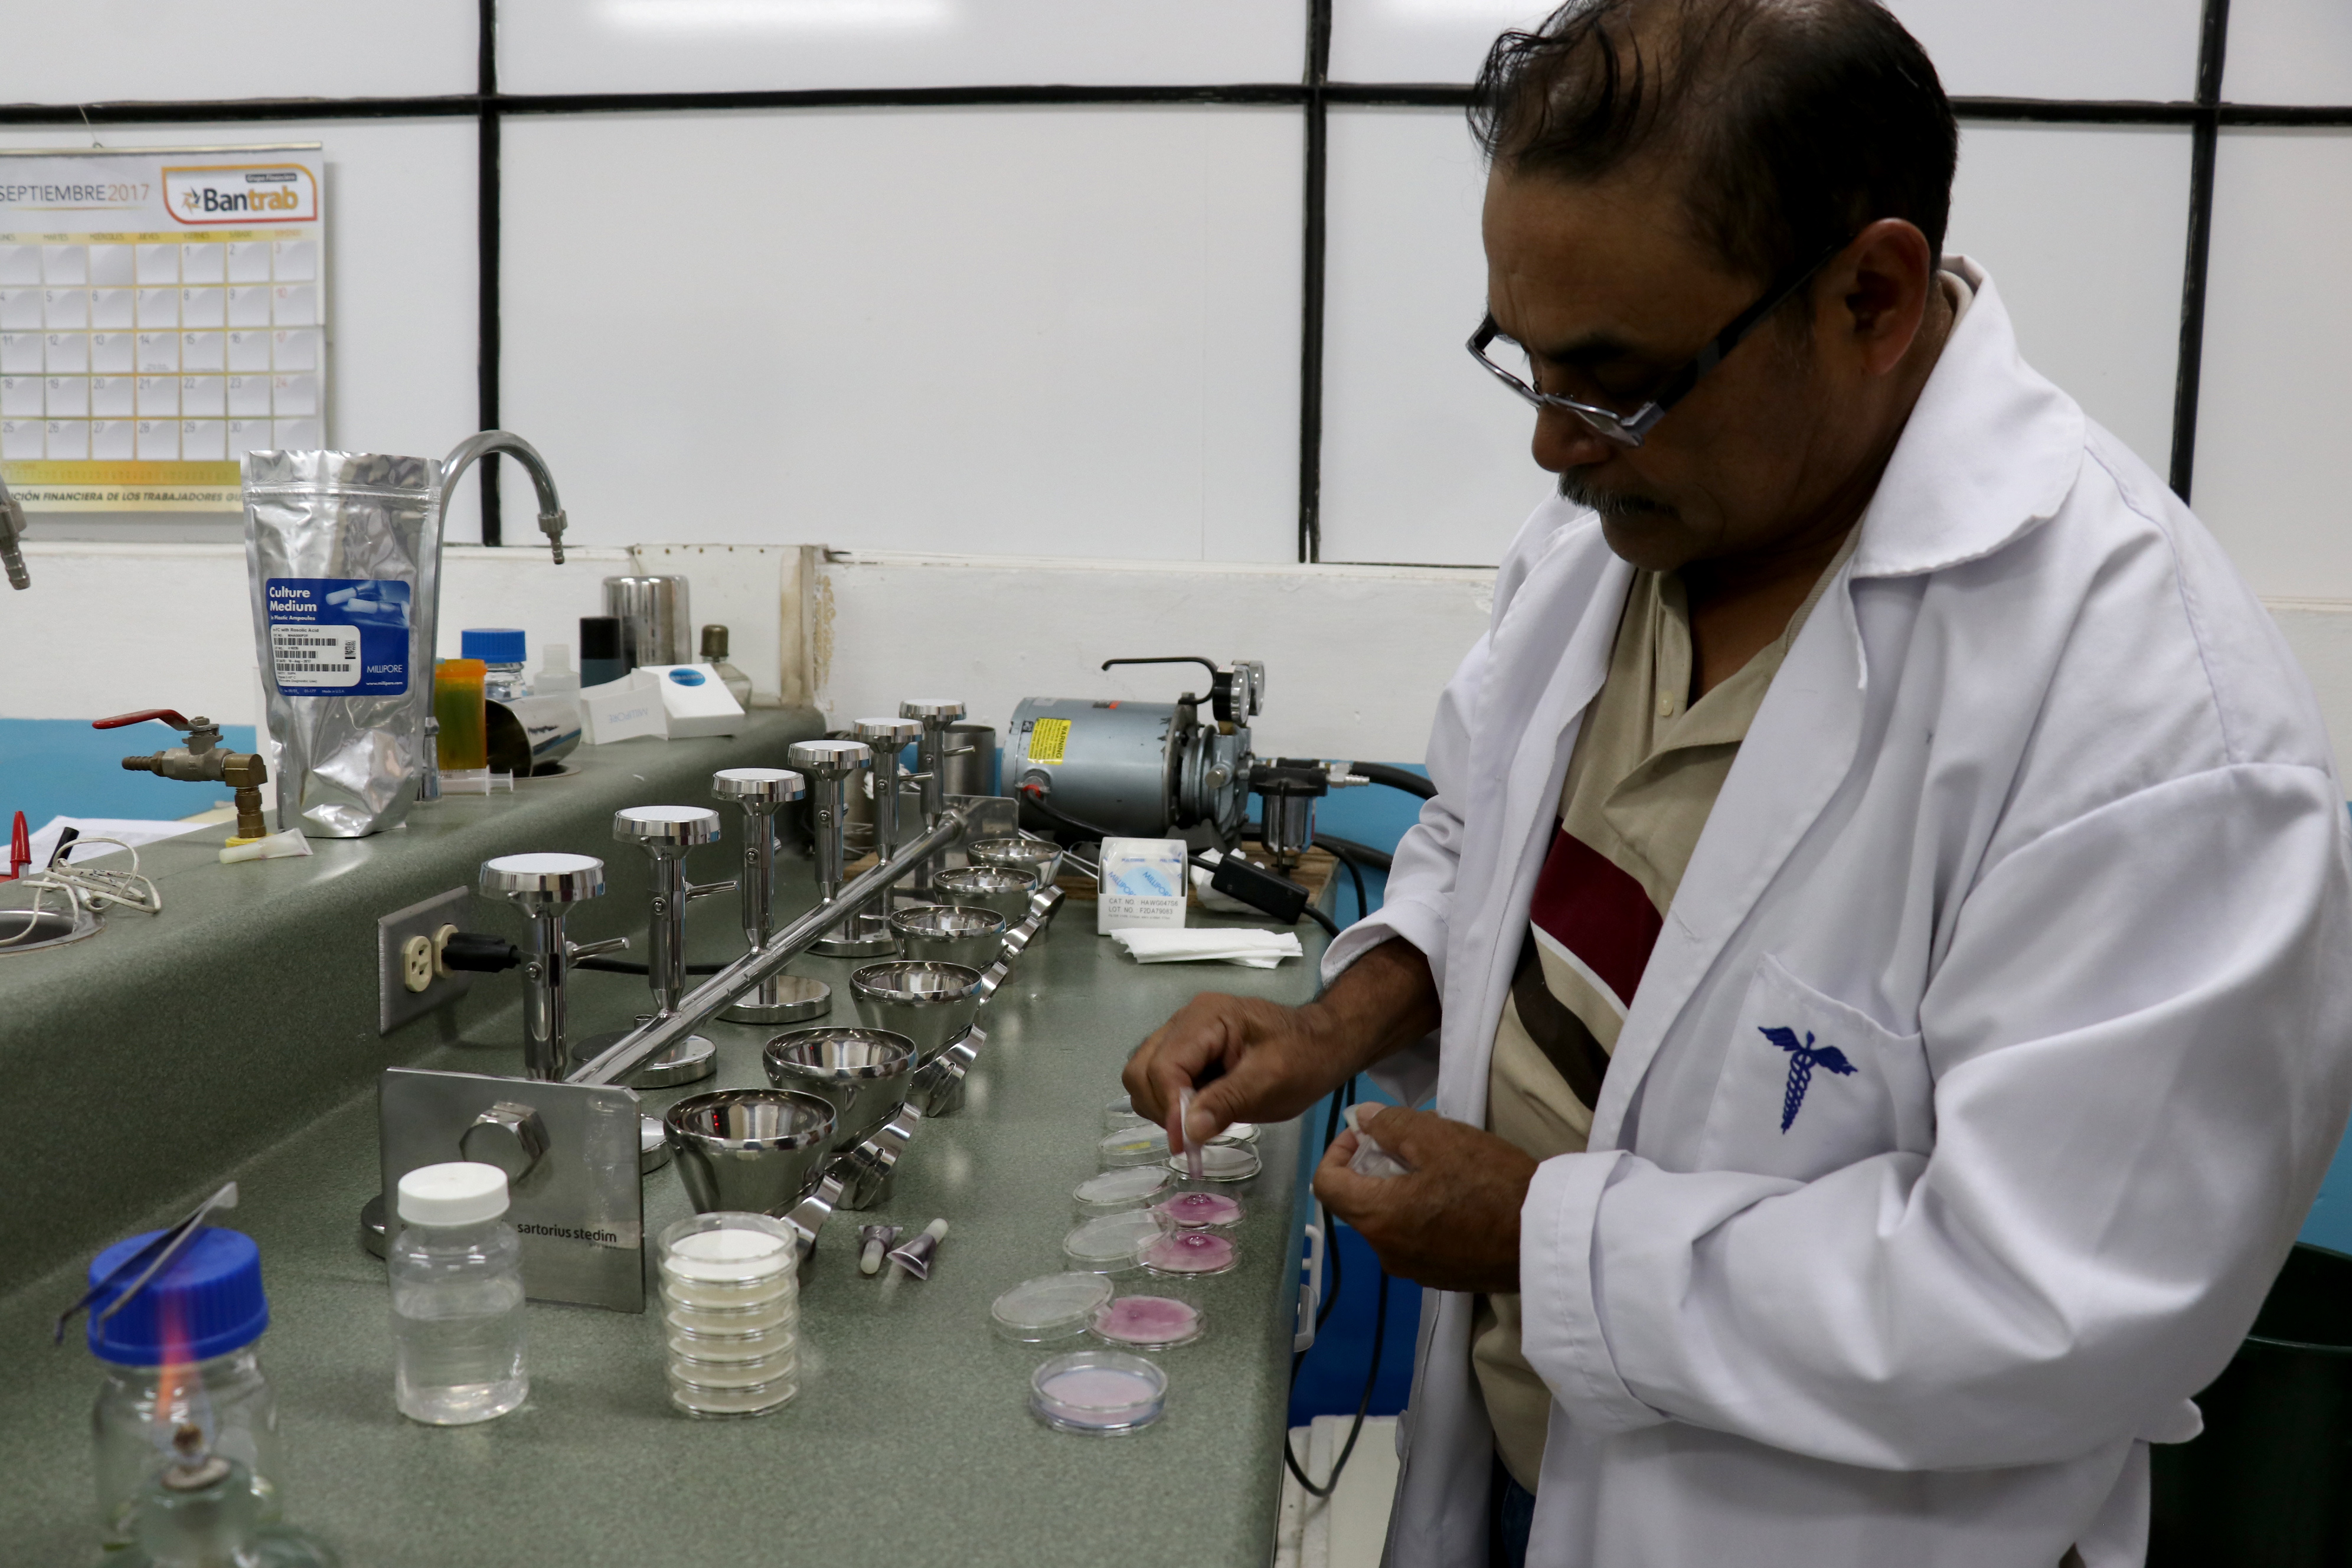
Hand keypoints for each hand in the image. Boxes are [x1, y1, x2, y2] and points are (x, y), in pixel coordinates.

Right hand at [1124, 937, 1439, 1149]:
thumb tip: (1189, 1131)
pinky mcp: (1187, 1052)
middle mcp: (1185, 1021)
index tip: (1184, 1143)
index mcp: (1206, 1018)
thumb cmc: (1304, 1058)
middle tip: (1192, 1135)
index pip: (1164, 1065)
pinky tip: (1201, 1112)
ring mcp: (1183, 1036)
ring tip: (1200, 1122)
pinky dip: (1172, 1103)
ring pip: (1144, 1077)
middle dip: (1162, 1107)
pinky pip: (1160, 1081)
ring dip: (1164, 1107)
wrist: (1322, 1044)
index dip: (1170, 1107)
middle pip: (1142, 1070)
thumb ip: (1227, 1102)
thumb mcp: (1271, 1081)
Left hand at [1313, 1106, 1536, 1294]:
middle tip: (1411, 1144)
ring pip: (1386, 1222)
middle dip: (1373, 1168)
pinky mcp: (1439, 1278)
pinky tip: (1456, 1200)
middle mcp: (1384, 1251)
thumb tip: (1360, 1119)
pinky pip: (1412, 1241)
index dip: (1337, 1151)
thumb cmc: (1489, 1182)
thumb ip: (1390, 1124)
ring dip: (1398, 1191)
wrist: (1545, 1239)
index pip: (1325, 1184)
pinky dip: (1419, 1217)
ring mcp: (1412, 1270)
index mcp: (1376, 1217)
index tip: (1367, 1135)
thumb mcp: (1437, 1138)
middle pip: (1357, 1203)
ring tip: (1439, 1169)